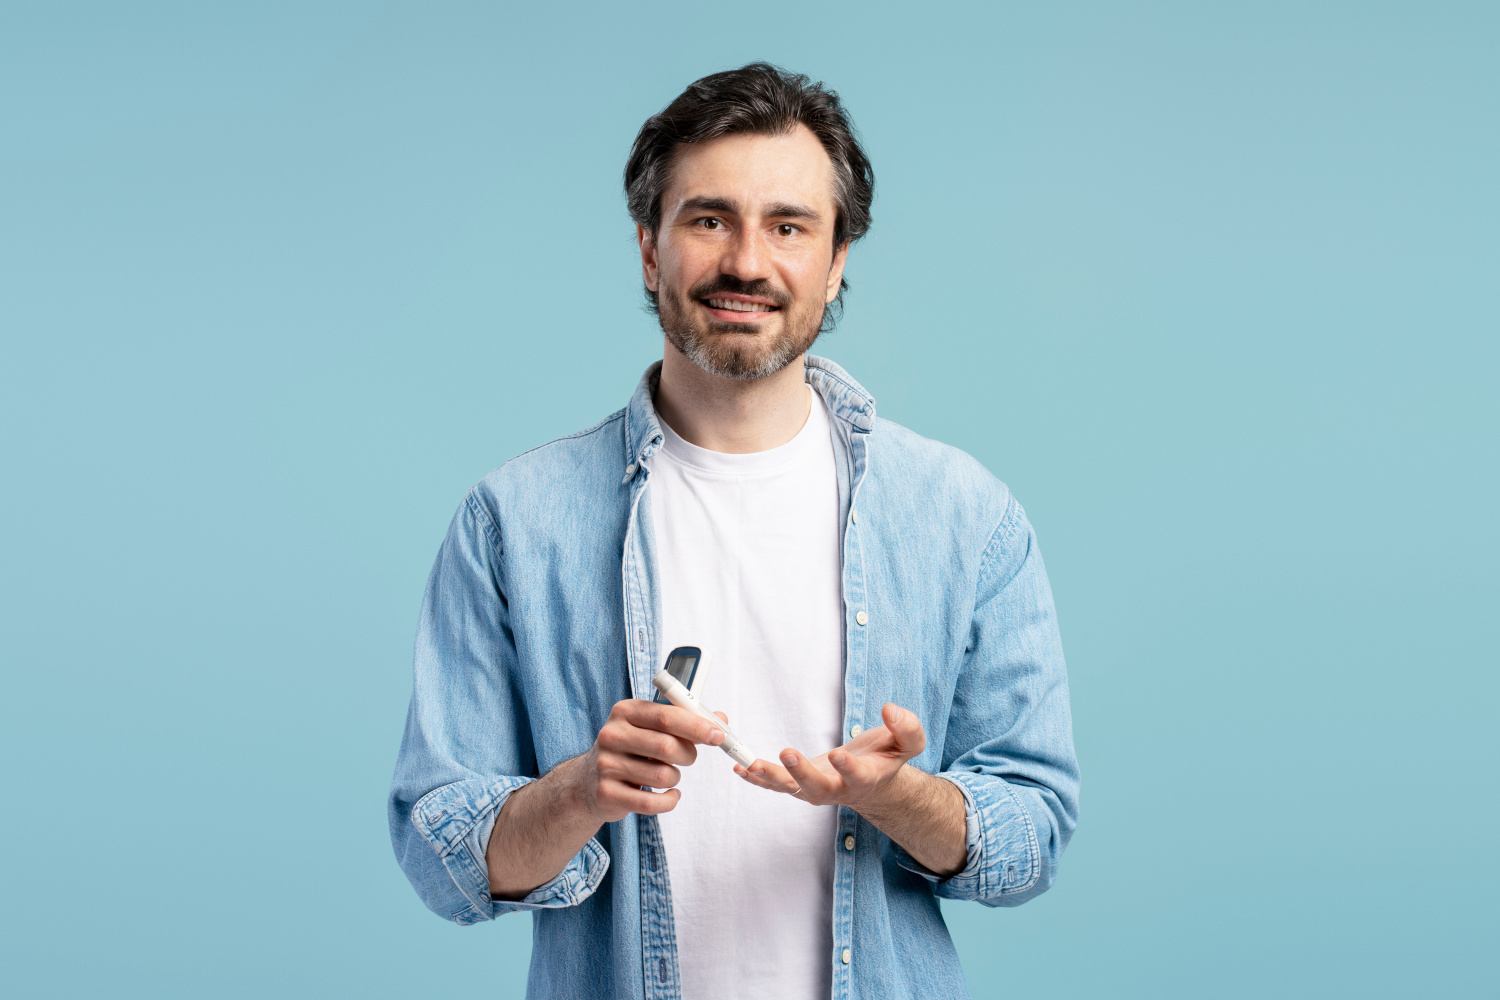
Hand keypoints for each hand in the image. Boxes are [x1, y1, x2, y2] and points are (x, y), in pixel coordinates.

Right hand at [570, 699, 725, 822]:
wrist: (588, 782)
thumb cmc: (632, 749)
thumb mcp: (651, 727)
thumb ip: (685, 721)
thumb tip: (721, 721)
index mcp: (625, 711)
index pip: (667, 716)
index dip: (697, 726)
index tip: (718, 735)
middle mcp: (611, 735)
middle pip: (667, 746)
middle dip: (689, 755)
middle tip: (689, 757)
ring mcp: (606, 765)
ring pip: (662, 775)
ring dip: (675, 777)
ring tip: (667, 774)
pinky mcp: (607, 793)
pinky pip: (651, 802)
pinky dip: (669, 801)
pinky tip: (668, 794)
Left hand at [734, 703, 924, 807]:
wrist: (873, 781)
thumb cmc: (888, 757)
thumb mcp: (908, 742)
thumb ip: (908, 728)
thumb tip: (891, 710)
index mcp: (867, 779)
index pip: (857, 776)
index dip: (848, 767)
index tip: (839, 754)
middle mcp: (839, 790)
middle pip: (818, 788)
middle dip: (801, 773)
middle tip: (787, 753)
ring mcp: (816, 789)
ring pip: (792, 789)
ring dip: (770, 778)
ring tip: (750, 765)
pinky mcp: (800, 784)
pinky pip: (776, 785)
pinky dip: (757, 779)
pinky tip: (740, 768)